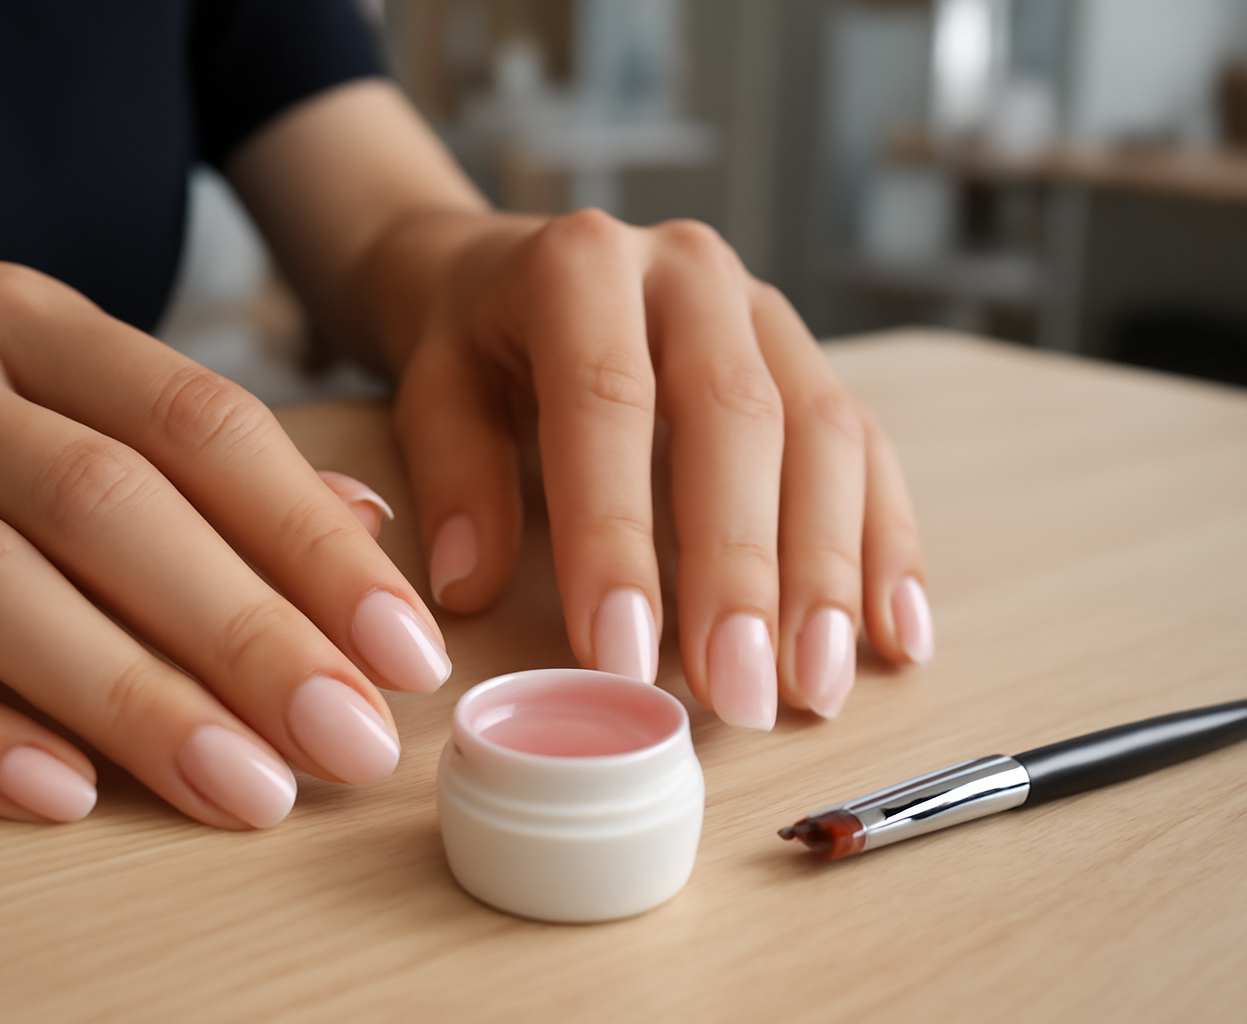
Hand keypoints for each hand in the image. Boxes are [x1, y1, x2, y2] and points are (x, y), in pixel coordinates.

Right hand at [0, 262, 449, 826]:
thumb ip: (202, 463)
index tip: (403, 651)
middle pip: (108, 506)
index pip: (200, 423)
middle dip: (247, 635)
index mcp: (28, 320)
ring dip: (128, 697)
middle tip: (350, 743)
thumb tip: (366, 527)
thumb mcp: (64, 404)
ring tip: (245, 791)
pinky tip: (63, 797)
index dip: (310, 541)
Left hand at [386, 210, 931, 727]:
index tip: (622, 656)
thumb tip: (471, 586)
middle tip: (738, 695)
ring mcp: (764, 312)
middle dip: (742, 572)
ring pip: (823, 437)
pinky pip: (869, 448)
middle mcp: (690, 272)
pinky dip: (886, 546)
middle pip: (739, 421)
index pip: (608, 403)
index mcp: (583, 265)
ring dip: (828, 573)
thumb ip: (455, 477)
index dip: (616, 536)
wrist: (515, 267)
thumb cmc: (474, 341)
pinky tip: (893, 636)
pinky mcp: (809, 359)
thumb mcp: (432, 389)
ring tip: (813, 687)